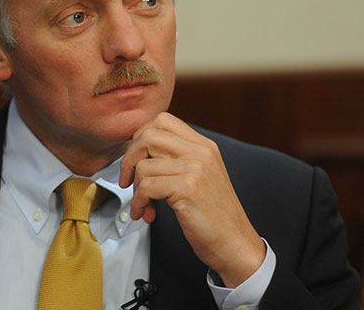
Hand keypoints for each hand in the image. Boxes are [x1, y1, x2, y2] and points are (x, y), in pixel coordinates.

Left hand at [119, 112, 265, 287]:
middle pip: (148, 135)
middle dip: (130, 158)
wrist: (235, 242)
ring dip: (135, 189)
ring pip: (143, 165)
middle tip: (128, 179)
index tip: (136, 159)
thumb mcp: (201, 176)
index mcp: (204, 145)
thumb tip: (140, 152)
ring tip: (144, 205)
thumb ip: (179, 159)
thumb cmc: (214, 215)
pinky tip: (145, 213)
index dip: (141, 137)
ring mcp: (195, 168)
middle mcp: (201, 151)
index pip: (163, 120)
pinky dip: (138, 203)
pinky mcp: (187, 188)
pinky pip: (146, 187)